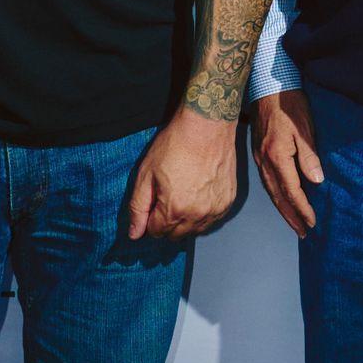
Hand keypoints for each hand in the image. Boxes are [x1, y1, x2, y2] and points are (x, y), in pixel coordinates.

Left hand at [126, 108, 239, 240]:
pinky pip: (212, 220)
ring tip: (182, 196)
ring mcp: (216, 209)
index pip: (157, 232)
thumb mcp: (147, 174)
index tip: (153, 204)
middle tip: (166, 199)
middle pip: (176, 235)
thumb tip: (135, 234)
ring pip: (195, 231)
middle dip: (167, 223)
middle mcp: (198, 214)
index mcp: (175, 208)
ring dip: (185, 221)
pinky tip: (197, 196)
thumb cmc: (176, 144)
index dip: (150, 220)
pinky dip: (202, 215)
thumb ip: (138, 207)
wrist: (207, 126)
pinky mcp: (228, 201)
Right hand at [253, 90, 324, 235]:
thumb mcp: (304, 128)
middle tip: (303, 232)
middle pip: (278, 197)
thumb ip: (309, 155)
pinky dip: (276, 196)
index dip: (302, 208)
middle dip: (291, 216)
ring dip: (283, 209)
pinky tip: (282, 200)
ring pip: (271, 192)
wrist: (267, 87)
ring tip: (294, 223)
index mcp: (277, 156)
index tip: (313, 222)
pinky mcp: (259, 154)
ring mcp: (260, 159)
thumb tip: (316, 182)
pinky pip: (267, 182)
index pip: (292, 190)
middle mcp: (265, 162)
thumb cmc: (289, 104)